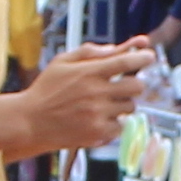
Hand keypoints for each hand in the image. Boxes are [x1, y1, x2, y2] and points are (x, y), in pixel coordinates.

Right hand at [8, 40, 148, 159]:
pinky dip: (114, 123)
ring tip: (105, 104)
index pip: (126, 61)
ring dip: (123, 104)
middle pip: (137, 86)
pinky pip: (120, 126)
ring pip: (130, 107)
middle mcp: (97, 92)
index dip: (143, 57)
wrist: (29, 121)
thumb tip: (114, 48)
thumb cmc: (45, 90)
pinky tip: (99, 119)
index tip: (150, 56)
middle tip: (125, 86)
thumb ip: (88, 52)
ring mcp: (98, 114)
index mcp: (89, 72)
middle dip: (134, 84)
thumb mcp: (61, 62)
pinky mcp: (97, 132)